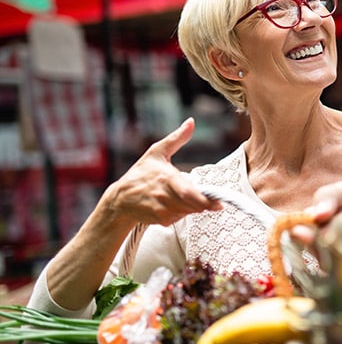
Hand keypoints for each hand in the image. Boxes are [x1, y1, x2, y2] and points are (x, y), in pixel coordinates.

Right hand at [101, 118, 221, 228]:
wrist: (120, 200)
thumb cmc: (140, 174)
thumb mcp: (157, 153)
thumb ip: (176, 138)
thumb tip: (191, 122)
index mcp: (166, 179)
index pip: (189, 194)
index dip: (205, 201)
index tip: (220, 204)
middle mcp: (164, 197)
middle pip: (193, 205)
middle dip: (204, 203)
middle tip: (212, 201)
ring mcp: (162, 211)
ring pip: (188, 212)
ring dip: (193, 206)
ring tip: (183, 196)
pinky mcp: (161, 221)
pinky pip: (180, 218)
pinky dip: (182, 212)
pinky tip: (175, 204)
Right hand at [303, 182, 341, 267]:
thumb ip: (328, 196)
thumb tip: (315, 213)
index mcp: (310, 225)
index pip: (294, 232)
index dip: (298, 233)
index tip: (303, 232)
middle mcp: (316, 246)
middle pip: (318, 239)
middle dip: (341, 222)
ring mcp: (331, 262)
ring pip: (336, 249)